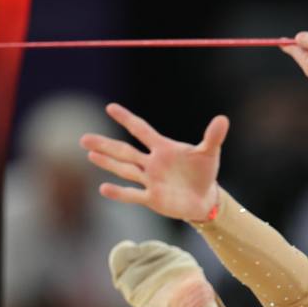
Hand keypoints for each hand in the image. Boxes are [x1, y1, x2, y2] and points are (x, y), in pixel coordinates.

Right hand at [80, 103, 225, 220]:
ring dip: (108, 163)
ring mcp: (150, 181)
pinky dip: (119, 192)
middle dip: (105, 145)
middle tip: (84, 139)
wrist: (204, 198)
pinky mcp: (152, 198)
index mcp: (162, 148)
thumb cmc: (203, 173)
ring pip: (124, 170)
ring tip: (90, 154)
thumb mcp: (209, 153)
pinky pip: (133, 194)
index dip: (127, 119)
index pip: (141, 130)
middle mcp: (151, 163)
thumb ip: (213, 137)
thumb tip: (223, 119)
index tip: (110, 108)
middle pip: (125, 151)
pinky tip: (103, 188)